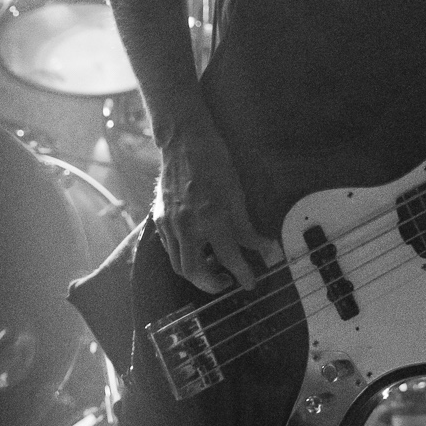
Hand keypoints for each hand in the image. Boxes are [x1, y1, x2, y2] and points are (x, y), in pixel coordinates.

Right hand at [154, 125, 272, 293]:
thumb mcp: (237, 194)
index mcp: (211, 217)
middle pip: (194, 272)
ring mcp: (169, 223)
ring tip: (214, 267)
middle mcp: (186, 225)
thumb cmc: (214, 162)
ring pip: (178, 265)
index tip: (251, 283)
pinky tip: (197, 248)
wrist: (183, 141)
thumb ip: (247, 228)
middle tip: (228, 280)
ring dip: (197, 274)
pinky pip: (170, 249)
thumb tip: (267, 250)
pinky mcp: (158, 219)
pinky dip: (184, 257)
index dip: (243, 274)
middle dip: (212, 285)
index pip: (229, 257)